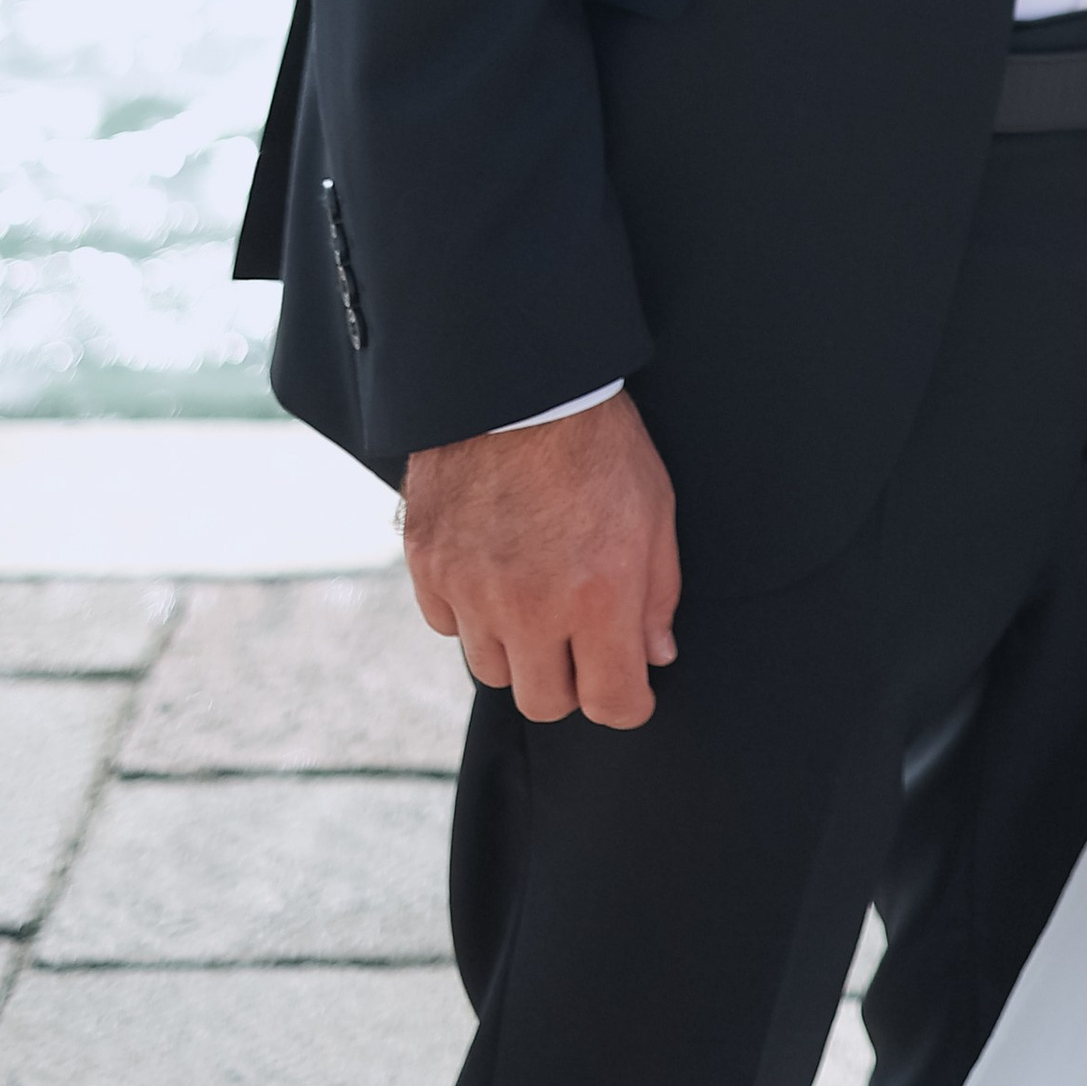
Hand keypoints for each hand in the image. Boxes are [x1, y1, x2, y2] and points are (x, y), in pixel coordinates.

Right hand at [403, 393, 679, 728]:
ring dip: (519, 650)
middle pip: (545, 703)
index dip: (629, 703)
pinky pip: (448, 625)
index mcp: (598, 595)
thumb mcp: (655, 508)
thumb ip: (658, 592)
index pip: (611, 702)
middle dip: (571, 683)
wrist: (520, 381)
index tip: (631, 692)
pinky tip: (493, 571)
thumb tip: (655, 655)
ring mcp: (473, 590)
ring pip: (493, 671)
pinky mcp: (429, 567)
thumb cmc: (599, 440)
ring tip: (536, 598)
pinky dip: (470, 613)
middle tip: (581, 645)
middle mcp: (531, 606)